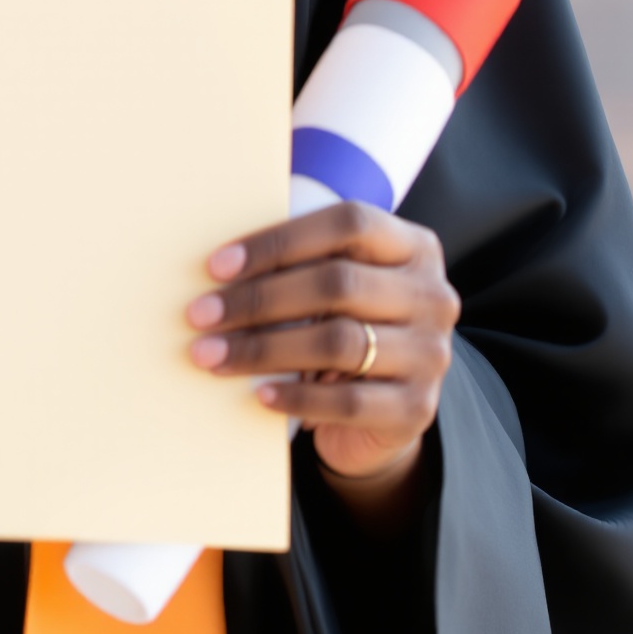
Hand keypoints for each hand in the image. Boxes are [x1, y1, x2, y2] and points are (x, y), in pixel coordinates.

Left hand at [185, 203, 457, 510]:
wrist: (387, 409)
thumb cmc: (345, 324)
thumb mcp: (338, 283)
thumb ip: (302, 262)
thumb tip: (218, 261)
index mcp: (413, 246)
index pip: (348, 224)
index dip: (280, 241)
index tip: (217, 265)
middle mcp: (432, 295)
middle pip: (337, 283)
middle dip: (258, 299)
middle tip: (201, 315)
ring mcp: (431, 355)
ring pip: (338, 342)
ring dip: (264, 349)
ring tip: (212, 355)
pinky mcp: (417, 409)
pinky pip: (348, 401)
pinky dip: (296, 396)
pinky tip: (259, 394)